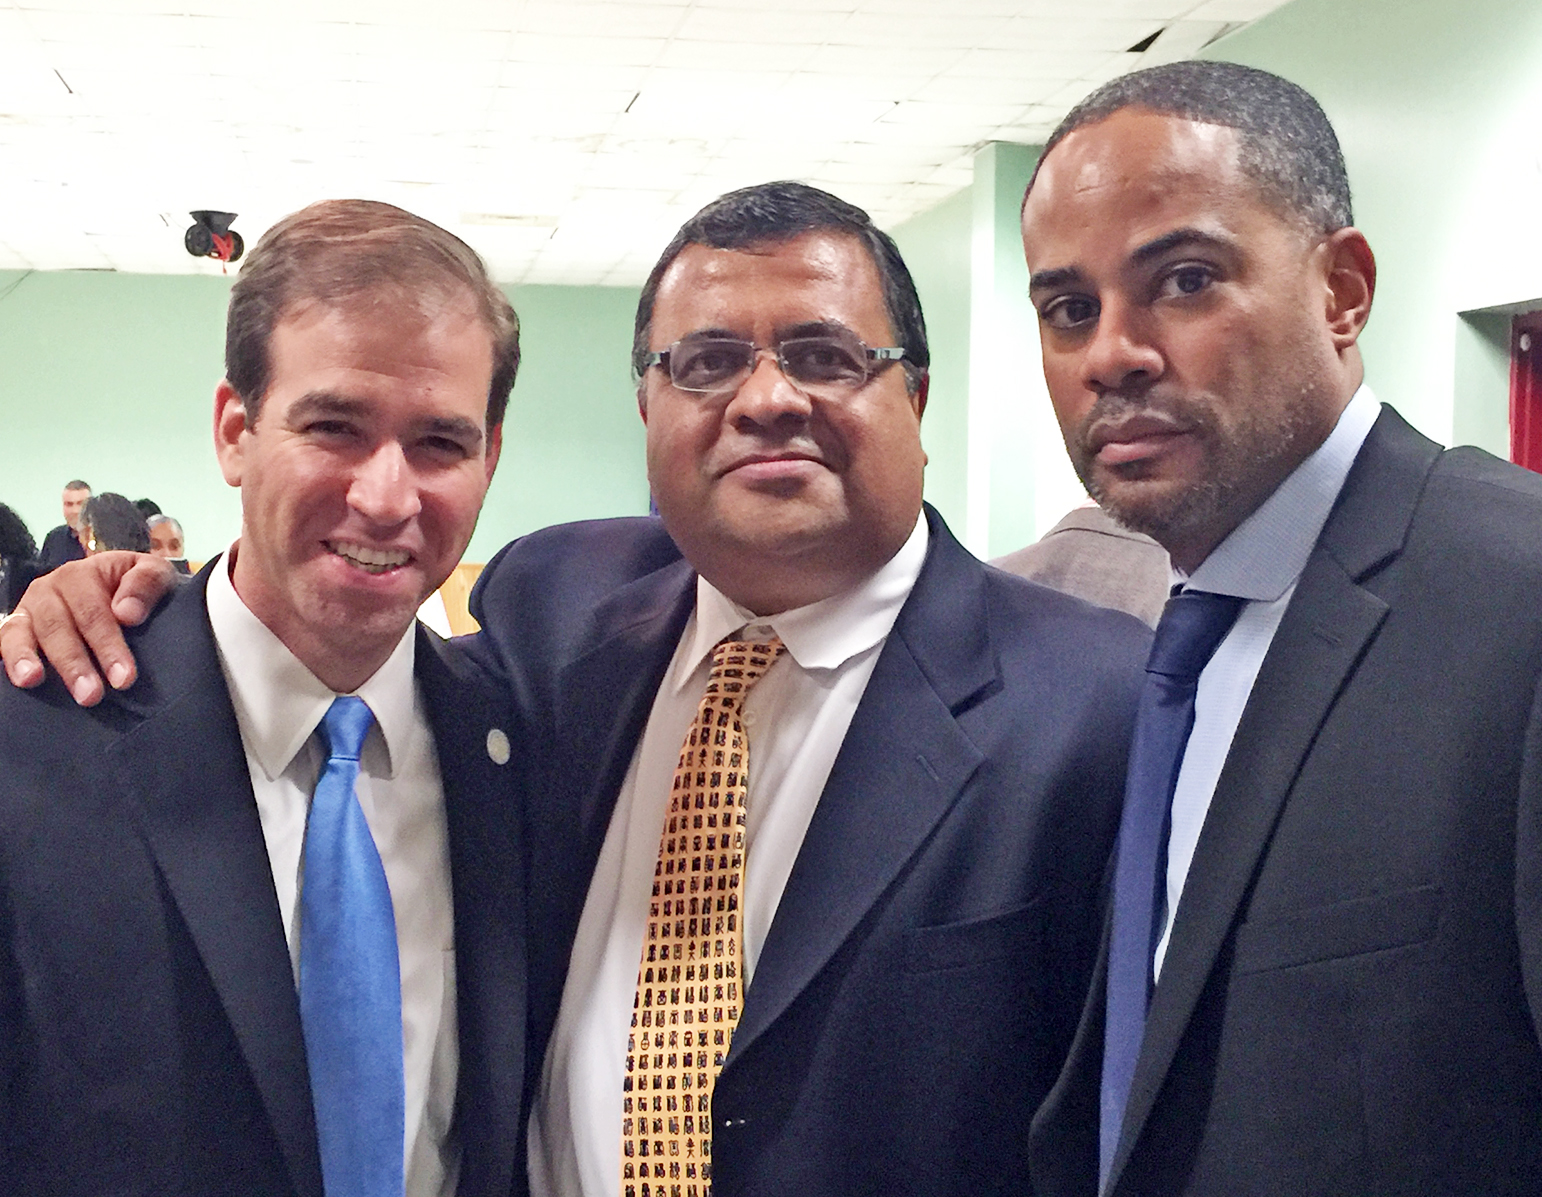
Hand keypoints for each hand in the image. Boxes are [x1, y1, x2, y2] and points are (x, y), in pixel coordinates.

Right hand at [0, 552, 179, 704]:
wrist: (122, 582)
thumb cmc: (138, 584)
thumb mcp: (155, 572)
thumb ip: (146, 584)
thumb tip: (127, 613)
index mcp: (83, 574)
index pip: (94, 612)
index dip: (108, 646)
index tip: (124, 678)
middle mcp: (50, 588)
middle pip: (58, 626)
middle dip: (74, 663)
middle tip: (91, 696)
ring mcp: (30, 608)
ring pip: (24, 632)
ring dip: (29, 660)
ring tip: (33, 682)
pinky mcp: (17, 626)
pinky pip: (6, 640)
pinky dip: (9, 658)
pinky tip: (18, 679)